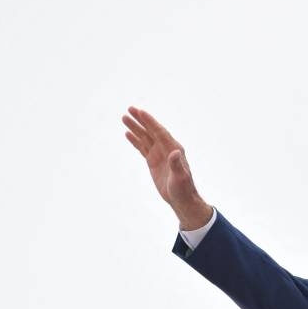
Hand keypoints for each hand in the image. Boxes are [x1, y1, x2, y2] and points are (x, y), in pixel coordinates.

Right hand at [123, 106, 212, 229]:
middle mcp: (166, 148)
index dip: (150, 121)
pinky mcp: (153, 161)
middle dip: (141, 120)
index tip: (140, 112)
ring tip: (124, 118)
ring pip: (145, 137)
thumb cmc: (183, 189)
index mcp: (173, 148)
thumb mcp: (180, 177)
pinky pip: (142, 147)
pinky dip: (135, 140)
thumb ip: (176, 164)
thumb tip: (175, 152)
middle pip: (151, 131)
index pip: (159, 132)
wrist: (181, 199)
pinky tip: (127, 133)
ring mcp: (159, 154)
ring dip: (135, 128)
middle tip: (129, 109)